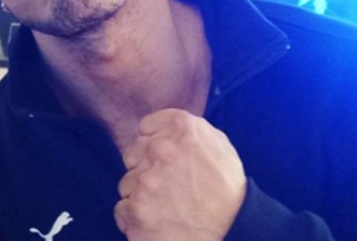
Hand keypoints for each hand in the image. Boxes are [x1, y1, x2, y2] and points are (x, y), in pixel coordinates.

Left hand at [114, 109, 245, 240]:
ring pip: (127, 181)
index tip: (163, 156)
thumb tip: (165, 127)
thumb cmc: (227, 190)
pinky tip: (157, 220)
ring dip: (140, 193)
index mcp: (180, 128)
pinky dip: (135, 216)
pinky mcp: (135, 209)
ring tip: (166, 205)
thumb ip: (189, 130)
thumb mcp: (218, 144)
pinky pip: (122, 208)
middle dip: (145, 167)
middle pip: (133, 153)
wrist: (233, 230)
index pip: (146, 127)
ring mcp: (145, 180)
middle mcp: (159, 149)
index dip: (154, 143)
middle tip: (166, 184)